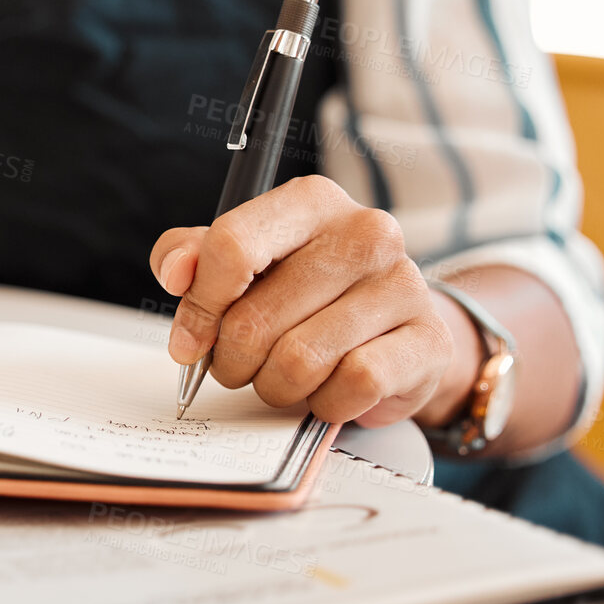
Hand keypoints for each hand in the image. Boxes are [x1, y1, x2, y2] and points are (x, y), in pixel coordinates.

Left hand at [149, 175, 459, 426]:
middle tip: (240, 366)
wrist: (393, 331)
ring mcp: (403, 283)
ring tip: (282, 377)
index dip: (200, 306)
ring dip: (276, 386)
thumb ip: (192, 255)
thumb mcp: (243, 262)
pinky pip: (350, 386)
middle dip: (233, 360)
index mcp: (311, 201)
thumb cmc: (306, 292)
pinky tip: (328, 389)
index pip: (232, 247)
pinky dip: (326, 402)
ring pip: (299, 360)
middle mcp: (365, 231)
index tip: (190, 340)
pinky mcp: (428, 339)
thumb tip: (175, 272)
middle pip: (256, 317)